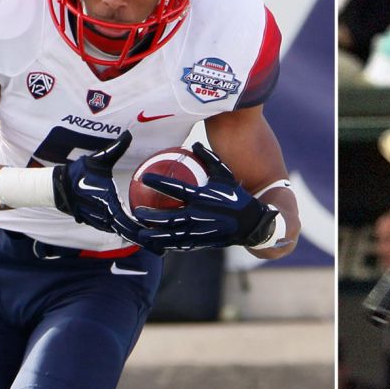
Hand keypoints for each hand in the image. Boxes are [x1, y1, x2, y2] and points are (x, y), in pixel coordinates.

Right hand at [51, 133, 156, 250]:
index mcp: (106, 203)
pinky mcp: (100, 223)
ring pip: (123, 235)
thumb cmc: (78, 173)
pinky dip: (130, 236)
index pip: (126, 221)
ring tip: (159, 248)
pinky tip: (144, 239)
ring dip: (139, 242)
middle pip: (128, 233)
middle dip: (145, 242)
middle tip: (163, 249)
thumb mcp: (97, 160)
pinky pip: (117, 232)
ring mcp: (101, 222)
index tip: (156, 234)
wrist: (58, 187)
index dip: (141, 229)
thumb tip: (128, 133)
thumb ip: (115, 149)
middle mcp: (105, 217)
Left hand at [132, 142, 279, 250]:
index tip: (144, 177)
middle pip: (168, 217)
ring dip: (154, 234)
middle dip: (150, 215)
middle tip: (137, 210)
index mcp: (203, 197)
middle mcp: (199, 215)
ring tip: (140, 233)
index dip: (158, 182)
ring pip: (171, 235)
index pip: (176, 188)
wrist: (252, 224)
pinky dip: (166, 244)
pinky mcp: (201, 243)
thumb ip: (209, 159)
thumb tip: (194, 143)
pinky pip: (179, 245)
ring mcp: (199, 232)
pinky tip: (155, 243)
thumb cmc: (236, 197)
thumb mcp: (225, 175)